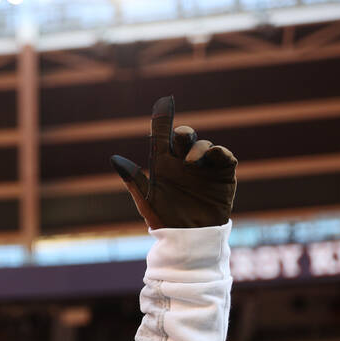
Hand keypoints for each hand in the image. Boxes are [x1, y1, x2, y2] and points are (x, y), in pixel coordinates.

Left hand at [110, 96, 235, 228]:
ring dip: (198, 148)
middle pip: (184, 136)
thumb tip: (114, 159)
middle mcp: (183, 161)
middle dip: (182, 133)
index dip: (162, 118)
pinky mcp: (222, 173)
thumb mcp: (147, 200)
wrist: (190, 239)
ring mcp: (204, 166)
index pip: (162, 136)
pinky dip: (220, 152)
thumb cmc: (165, 220)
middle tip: (180, 139)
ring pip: (203, 144)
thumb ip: (133, 179)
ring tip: (191, 162)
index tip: (164, 101)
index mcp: (163, 164)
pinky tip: (214, 156)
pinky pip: (224, 155)